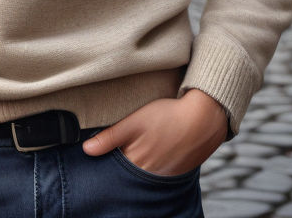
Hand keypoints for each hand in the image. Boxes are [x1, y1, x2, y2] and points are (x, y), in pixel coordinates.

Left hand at [81, 89, 227, 176]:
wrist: (205, 118)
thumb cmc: (168, 116)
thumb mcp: (134, 121)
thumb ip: (110, 137)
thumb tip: (86, 149)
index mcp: (137, 163)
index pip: (115, 169)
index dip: (108, 161)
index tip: (103, 153)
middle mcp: (150, 175)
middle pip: (129, 174)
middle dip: (123, 165)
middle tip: (125, 147)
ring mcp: (165, 175)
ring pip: (144, 174)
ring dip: (139, 164)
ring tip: (141, 147)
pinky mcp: (178, 171)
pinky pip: (160, 172)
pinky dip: (154, 165)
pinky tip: (156, 150)